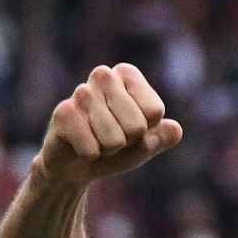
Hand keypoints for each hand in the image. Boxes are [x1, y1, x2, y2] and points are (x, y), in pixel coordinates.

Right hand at [35, 63, 182, 189]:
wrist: (77, 163)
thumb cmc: (116, 147)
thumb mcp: (145, 144)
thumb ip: (162, 137)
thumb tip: (174, 129)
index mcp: (127, 74)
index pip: (155, 112)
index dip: (147, 130)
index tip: (133, 128)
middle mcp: (104, 75)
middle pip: (137, 126)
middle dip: (128, 142)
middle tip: (113, 137)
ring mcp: (81, 92)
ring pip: (115, 140)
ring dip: (108, 149)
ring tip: (96, 140)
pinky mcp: (62, 112)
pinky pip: (92, 149)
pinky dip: (90, 155)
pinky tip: (80, 145)